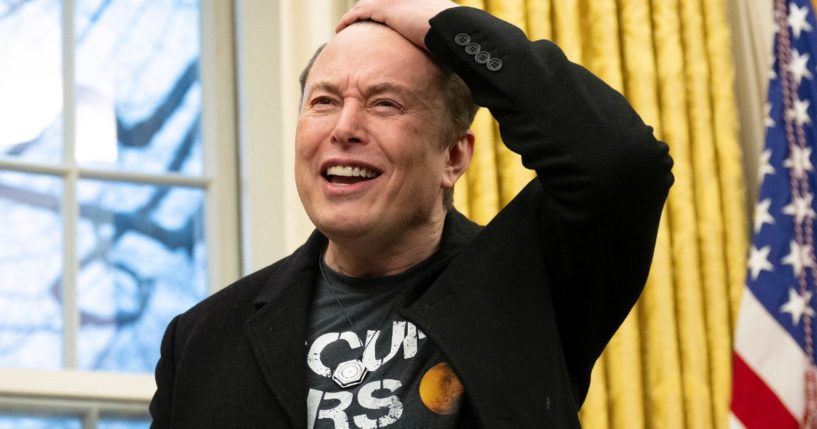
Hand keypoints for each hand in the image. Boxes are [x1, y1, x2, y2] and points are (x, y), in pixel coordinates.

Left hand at [335, 0, 458, 49]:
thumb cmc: (454, 33)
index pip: (394, 2)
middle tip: (358, 19)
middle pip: (377, 0)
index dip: (383, 8)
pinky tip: (341, 28)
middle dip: (367, 9)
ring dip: (355, 15)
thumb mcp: (446, 30)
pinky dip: (349, 20)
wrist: (451, 27)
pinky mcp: (385, 9)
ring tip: (345, 24)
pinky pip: (359, 13)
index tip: (380, 18)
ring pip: (365, 5)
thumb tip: (445, 48)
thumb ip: (440, 34)